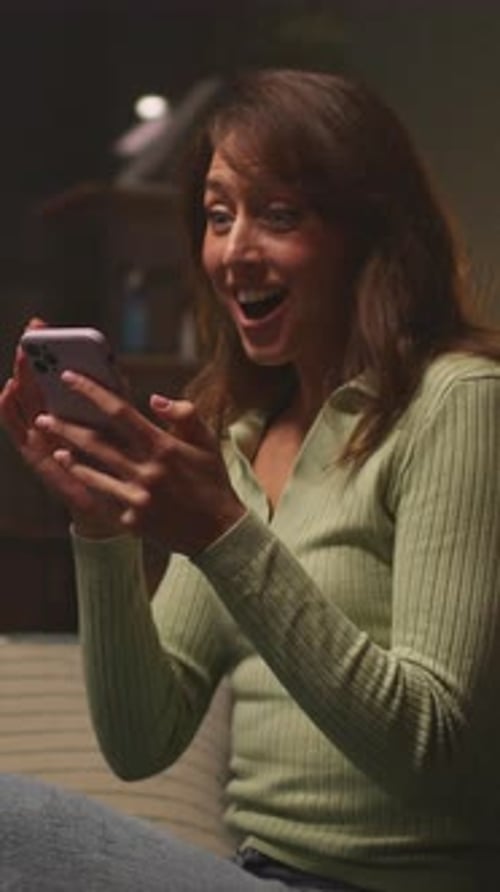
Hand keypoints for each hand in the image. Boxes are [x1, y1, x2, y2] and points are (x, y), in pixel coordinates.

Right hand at [0, 322, 123, 536]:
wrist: (118, 506)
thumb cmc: (129, 466)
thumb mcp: (136, 431)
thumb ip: (129, 403)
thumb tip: (124, 371)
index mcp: (82, 407)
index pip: (62, 371)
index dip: (53, 347)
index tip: (44, 323)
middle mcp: (58, 417)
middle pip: (40, 380)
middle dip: (35, 354)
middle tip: (32, 329)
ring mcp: (44, 434)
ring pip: (27, 399)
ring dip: (22, 375)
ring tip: (22, 355)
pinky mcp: (36, 453)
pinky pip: (18, 428)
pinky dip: (10, 408)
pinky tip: (9, 390)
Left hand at [35, 371, 245, 555]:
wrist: (218, 532)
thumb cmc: (212, 481)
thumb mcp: (207, 442)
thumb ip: (184, 415)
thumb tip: (154, 399)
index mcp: (164, 447)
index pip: (120, 412)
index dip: (92, 392)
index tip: (70, 378)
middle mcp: (148, 472)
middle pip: (96, 442)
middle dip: (66, 426)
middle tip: (45, 416)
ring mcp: (137, 498)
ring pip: (92, 471)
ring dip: (68, 454)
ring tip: (51, 440)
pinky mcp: (132, 519)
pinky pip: (102, 496)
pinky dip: (85, 479)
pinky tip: (71, 467)